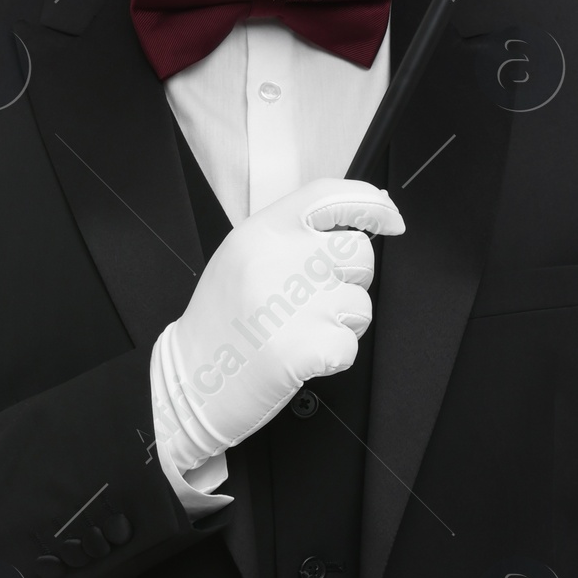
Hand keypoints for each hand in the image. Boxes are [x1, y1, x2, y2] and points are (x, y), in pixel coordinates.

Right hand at [155, 176, 403, 461]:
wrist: (188, 381)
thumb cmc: (220, 323)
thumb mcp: (243, 258)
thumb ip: (291, 236)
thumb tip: (357, 221)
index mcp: (261, 233)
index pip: (330, 196)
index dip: (371, 204)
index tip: (390, 220)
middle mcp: (278, 261)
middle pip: (358, 254)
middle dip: (351, 281)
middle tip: (316, 302)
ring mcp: (291, 305)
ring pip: (360, 304)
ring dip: (342, 324)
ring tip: (301, 332)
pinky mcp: (301, 348)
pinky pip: (349, 346)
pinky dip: (332, 357)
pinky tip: (300, 357)